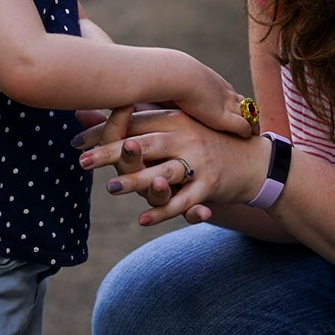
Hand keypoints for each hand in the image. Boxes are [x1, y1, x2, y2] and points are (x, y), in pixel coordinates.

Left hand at [77, 107, 270, 226]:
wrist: (256, 162)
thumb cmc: (208, 143)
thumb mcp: (178, 128)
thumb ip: (140, 123)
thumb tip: (95, 114)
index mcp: (176, 119)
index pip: (134, 123)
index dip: (104, 133)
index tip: (77, 143)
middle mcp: (186, 136)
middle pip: (144, 143)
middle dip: (112, 153)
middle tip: (84, 162)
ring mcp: (200, 161)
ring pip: (164, 172)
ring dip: (137, 181)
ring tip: (112, 188)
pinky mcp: (211, 185)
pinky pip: (184, 201)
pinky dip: (164, 212)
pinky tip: (143, 220)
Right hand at [171, 59, 254, 138]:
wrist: (177, 76)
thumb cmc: (170, 78)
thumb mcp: (176, 83)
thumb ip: (173, 92)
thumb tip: (160, 97)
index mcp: (214, 83)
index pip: (230, 94)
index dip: (235, 104)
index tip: (237, 111)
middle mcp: (225, 92)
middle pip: (244, 103)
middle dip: (249, 113)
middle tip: (254, 124)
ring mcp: (227, 104)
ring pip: (249, 114)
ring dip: (253, 123)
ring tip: (256, 133)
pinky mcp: (226, 117)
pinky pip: (244, 126)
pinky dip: (247, 131)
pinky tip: (249, 137)